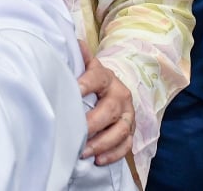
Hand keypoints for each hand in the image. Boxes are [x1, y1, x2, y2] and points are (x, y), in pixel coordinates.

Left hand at [78, 40, 134, 164]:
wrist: (112, 88)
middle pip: (110, 109)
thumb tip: (71, 42)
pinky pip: (126, 145)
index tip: (73, 92)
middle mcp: (120, 94)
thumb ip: (77, 57)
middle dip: (93, 123)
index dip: (85, 83)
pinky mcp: (130, 131)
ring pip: (121, 130)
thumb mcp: (83, 66)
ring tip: (84, 152)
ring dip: (102, 143)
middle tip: (76, 134)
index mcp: (105, 77)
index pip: (96, 77)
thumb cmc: (90, 80)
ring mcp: (127, 114)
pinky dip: (113, 154)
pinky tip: (98, 160)